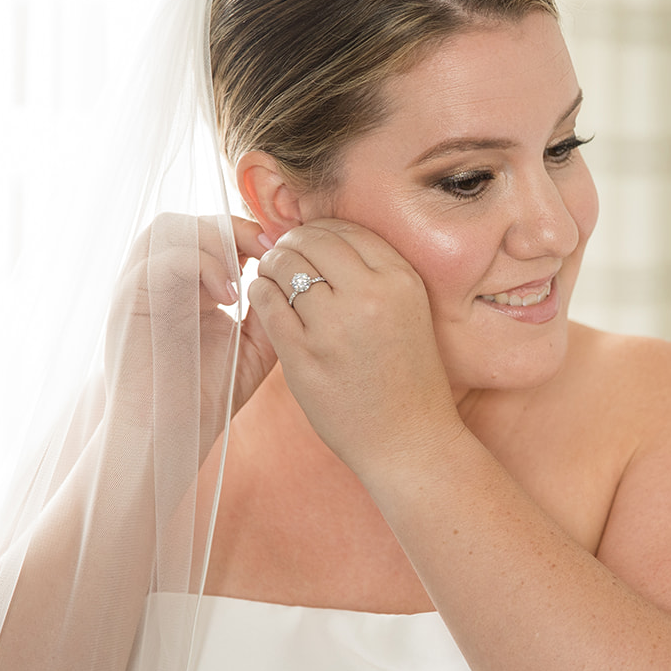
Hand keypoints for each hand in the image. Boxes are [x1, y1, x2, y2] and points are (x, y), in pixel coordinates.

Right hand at [104, 213, 275, 445]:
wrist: (168, 435)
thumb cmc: (206, 397)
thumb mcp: (254, 348)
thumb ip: (271, 311)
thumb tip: (293, 275)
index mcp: (189, 285)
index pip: (214, 232)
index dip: (250, 232)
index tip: (284, 248)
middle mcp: (161, 278)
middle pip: (192, 219)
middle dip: (235, 227)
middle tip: (269, 249)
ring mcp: (140, 285)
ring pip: (170, 227)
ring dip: (214, 240)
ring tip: (244, 275)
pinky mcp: (128, 300)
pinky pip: (158, 259)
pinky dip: (198, 266)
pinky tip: (228, 296)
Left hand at [248, 218, 461, 474]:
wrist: (410, 439)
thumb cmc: (409, 377)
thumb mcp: (410, 312)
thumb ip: (376, 276)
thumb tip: (327, 241)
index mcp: (400, 280)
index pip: (347, 230)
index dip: (321, 231)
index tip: (310, 243)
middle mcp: (369, 296)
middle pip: (312, 241)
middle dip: (292, 242)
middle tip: (282, 255)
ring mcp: (334, 326)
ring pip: (284, 266)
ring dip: (271, 265)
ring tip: (270, 277)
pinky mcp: (304, 355)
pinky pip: (267, 303)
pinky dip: (259, 293)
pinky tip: (264, 300)